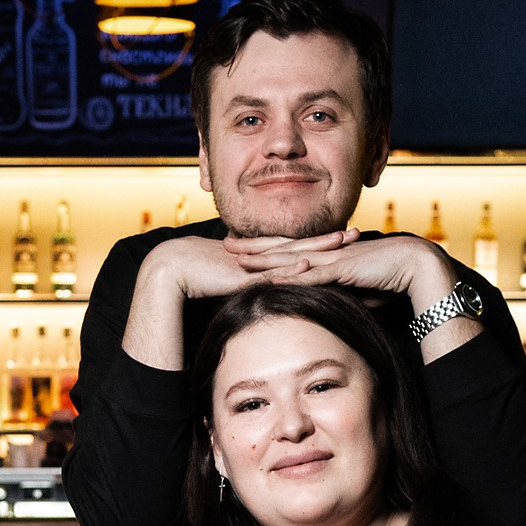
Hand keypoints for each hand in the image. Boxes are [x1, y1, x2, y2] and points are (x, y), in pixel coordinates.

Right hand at [139, 231, 345, 306]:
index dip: (317, 242)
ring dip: (318, 248)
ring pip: (292, 254)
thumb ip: (243, 284)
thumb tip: (255, 293)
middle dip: (328, 240)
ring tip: (343, 243)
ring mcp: (252, 263)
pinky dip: (291, 269)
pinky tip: (310, 266)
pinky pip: (271, 273)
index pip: (293, 247)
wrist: (170, 270)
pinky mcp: (242, 275)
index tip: (341, 238)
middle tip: (356, 233)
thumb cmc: (193, 278)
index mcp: (257, 256)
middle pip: (300, 245)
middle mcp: (259, 255)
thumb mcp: (225, 280)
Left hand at [221, 229, 454, 305]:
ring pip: (291, 258)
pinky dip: (292, 276)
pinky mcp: (344, 269)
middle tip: (225, 243)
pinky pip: (313, 273)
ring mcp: (333, 259)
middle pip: (282, 249)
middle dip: (253, 247)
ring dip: (264, 259)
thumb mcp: (356, 289)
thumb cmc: (389, 278)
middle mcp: (326, 253)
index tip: (241, 249)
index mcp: (327, 256)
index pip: (289, 252)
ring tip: (238, 258)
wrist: (415, 265)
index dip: (264, 250)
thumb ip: (339, 292)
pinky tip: (273, 279)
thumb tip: (328, 302)